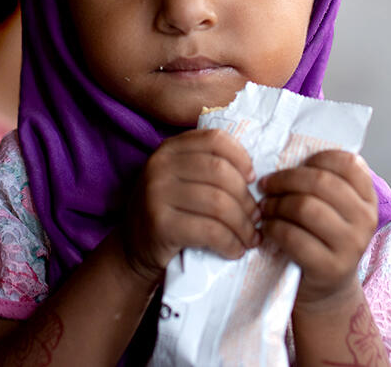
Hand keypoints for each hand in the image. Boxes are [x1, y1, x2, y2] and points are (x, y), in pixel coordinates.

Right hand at [121, 128, 259, 283]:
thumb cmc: (169, 213)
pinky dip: (230, 243)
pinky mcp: (160, 225)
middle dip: (246, 198)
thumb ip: (208, 167)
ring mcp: (156, 194)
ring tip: (250, 238)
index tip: (252, 180)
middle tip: (257, 217)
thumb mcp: (181, 180)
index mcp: (169, 149)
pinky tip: (235, 250)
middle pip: (221, 172)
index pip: (215, 139)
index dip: (241, 158)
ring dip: (243, 225)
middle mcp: (159, 166)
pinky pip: (210, 231)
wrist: (133, 250)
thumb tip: (255, 175)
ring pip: (219, 203)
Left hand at [258, 150, 376, 307]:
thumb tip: (285, 152)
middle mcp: (366, 219)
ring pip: (305, 208)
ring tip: (265, 208)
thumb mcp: (332, 208)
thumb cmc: (321, 238)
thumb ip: (321, 183)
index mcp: (367, 198)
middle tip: (266, 186)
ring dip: (276, 204)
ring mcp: (351, 245)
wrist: (327, 290)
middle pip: (320, 183)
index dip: (316, 159)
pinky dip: (273, 228)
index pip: (347, 163)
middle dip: (285, 180)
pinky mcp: (330, 268)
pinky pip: (294, 237)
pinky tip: (268, 228)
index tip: (295, 167)